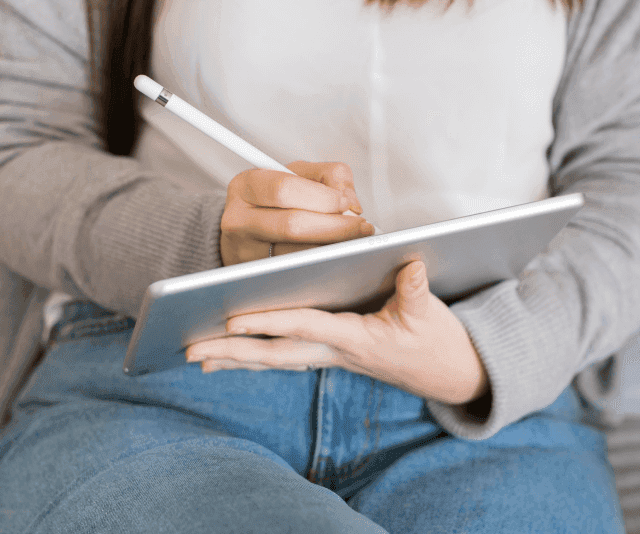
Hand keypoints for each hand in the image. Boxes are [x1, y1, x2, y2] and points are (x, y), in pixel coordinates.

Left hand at [184, 260, 489, 405]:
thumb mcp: (432, 314)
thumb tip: (410, 265)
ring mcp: (328, 356)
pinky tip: (223, 360)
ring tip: (194, 355)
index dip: (270, 322)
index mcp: (357, 338)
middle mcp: (335, 352)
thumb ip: (417, 290)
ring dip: (233, 358)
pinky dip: (251, 358)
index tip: (235, 320)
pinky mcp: (327, 355)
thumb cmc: (434, 340)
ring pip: (273, 359)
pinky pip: (281, 357)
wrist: (447, 373)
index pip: (306, 327)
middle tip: (192, 349)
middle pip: (275, 353)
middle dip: (232, 352)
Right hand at [220, 160, 374, 265]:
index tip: (348, 204)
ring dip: (332, 250)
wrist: (247, 231)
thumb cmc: (277, 201)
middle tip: (362, 228)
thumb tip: (351, 204)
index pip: (285, 189)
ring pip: (294, 255)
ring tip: (354, 243)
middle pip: (291, 225)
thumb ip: (331, 176)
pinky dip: (321, 267)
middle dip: (335, 227)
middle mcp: (238, 218)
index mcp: (248, 185)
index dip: (323, 197)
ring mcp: (242, 251)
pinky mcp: (253, 276)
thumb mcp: (299, 175)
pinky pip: (294, 275)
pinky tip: (337, 258)